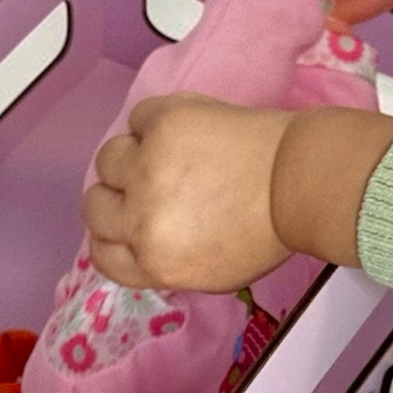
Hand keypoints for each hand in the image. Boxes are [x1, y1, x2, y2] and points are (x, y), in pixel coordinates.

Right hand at [84, 95, 294, 291]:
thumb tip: (138, 243)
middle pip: (94, 207)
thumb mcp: (211, 274)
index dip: (113, 239)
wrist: (299, 179)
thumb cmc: (266, 230)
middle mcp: (141, 217)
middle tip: (148, 189)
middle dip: (115, 200)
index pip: (101, 255)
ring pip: (108, 159)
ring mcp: (147, 165)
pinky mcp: (162, 121)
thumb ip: (164, 262)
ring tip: (168, 157)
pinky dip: (153, 123)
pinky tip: (183, 132)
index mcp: (155, 262)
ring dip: (131, 158)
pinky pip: (137, 119)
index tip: (130, 225)